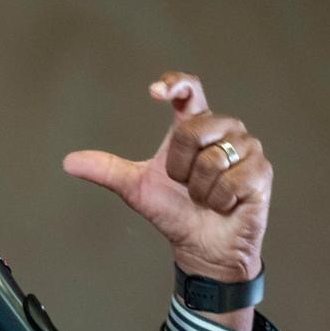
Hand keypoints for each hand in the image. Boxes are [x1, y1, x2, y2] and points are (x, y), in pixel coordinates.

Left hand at [62, 72, 271, 327]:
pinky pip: (234, 179)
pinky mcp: (261, 172)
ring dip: (201, 187)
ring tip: (205, 197)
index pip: (189, 89)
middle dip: (180, 164)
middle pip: (195, 128)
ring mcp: (245, 149)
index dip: (176, 83)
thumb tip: (68, 162)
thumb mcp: (135, 189)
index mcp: (194, 126)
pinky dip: (220, 199)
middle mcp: (223, 130)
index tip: (156, 93)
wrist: (201, 247)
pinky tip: (224, 205)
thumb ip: (106, 170)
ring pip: (214, 157)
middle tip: (185, 184)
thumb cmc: (174, 213)